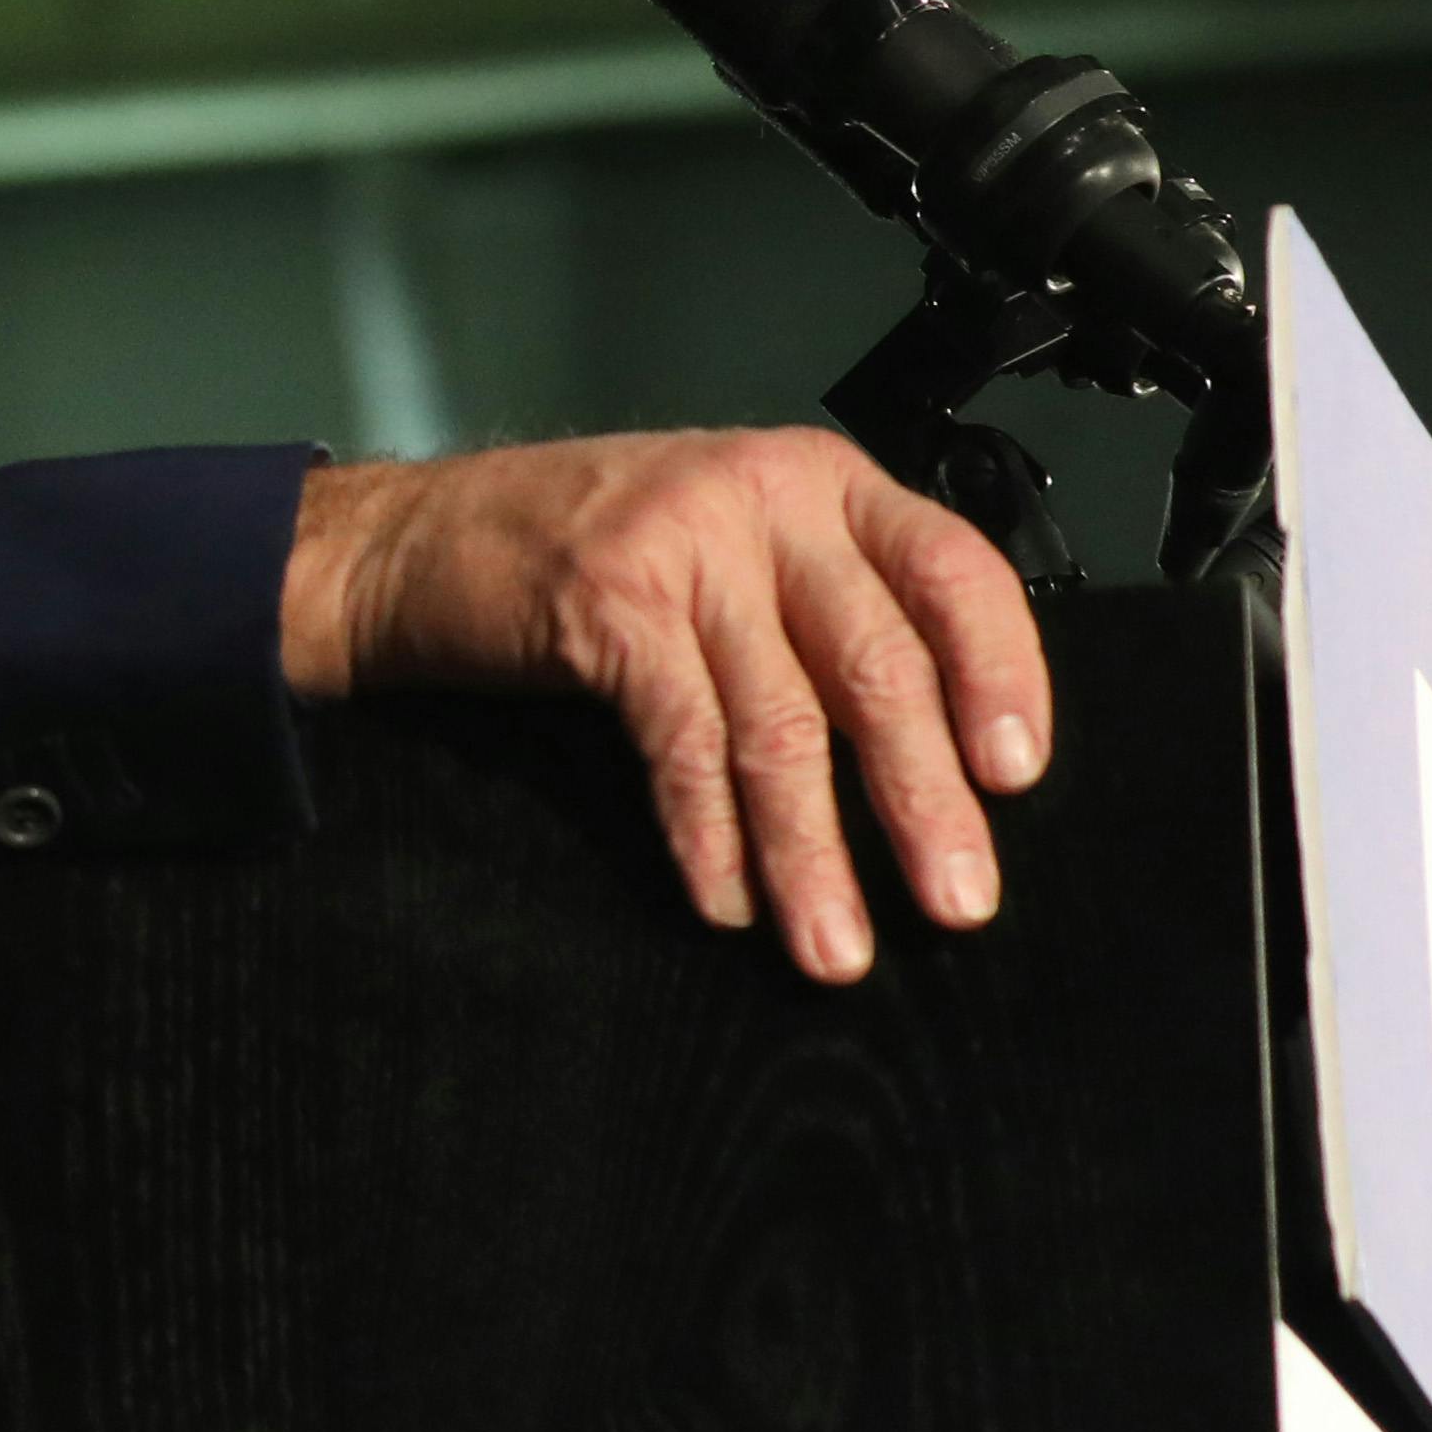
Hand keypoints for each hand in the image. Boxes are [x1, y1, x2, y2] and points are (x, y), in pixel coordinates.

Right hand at [282, 431, 1050, 985]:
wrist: (417, 539)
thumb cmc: (589, 557)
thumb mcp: (737, 549)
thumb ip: (827, 611)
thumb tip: (936, 765)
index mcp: (825, 484)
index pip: (955, 573)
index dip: (1002, 676)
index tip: (1015, 777)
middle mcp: (767, 498)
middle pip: (878, 663)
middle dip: (920, 800)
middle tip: (956, 902)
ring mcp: (685, 545)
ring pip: (781, 722)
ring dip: (812, 852)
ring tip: (835, 947)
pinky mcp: (608, 604)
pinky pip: (684, 743)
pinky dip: (710, 836)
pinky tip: (727, 901)